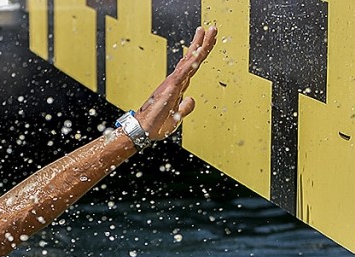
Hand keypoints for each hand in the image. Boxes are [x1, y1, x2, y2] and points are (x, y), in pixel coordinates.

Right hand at [136, 25, 217, 139]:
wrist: (142, 131)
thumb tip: (191, 99)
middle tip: (212, 28)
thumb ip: (185, 108)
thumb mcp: (176, 118)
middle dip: (202, 42)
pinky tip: (200, 50)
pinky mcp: (170, 88)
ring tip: (208, 31)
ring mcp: (172, 83)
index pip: (192, 66)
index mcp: (177, 87)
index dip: (200, 53)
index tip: (208, 41)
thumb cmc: (155, 125)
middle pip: (192, 58)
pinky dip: (192, 60)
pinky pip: (184, 71)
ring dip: (200, 45)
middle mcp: (175, 81)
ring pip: (189, 60)